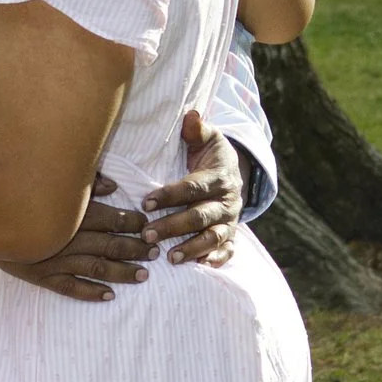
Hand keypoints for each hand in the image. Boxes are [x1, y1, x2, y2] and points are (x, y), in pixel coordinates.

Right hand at [0, 172, 155, 301]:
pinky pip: (71, 289)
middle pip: (110, 245)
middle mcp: (68, 239)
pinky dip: (91, 292)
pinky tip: (110, 295)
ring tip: (143, 275)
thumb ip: (82, 183)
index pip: (112, 220)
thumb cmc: (17, 195)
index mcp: (72, 215)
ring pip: (97, 268)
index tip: (147, 225)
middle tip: (155, 252)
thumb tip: (113, 186)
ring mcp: (56, 261)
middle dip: (135, 248)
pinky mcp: (43, 277)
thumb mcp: (49, 182)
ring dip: (122, 272)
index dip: (133, 223)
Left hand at [139, 111, 243, 266]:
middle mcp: (226, 202)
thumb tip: (190, 114)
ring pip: (213, 237)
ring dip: (192, 248)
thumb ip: (196, 129)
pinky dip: (216, 260)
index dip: (169, 195)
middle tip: (147, 234)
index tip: (145, 202)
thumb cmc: (211, 155)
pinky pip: (228, 251)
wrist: (235, 173)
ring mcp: (230, 221)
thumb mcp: (207, 138)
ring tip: (170, 257)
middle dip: (174, 226)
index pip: (192, 187)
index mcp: (217, 178)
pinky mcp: (232, 236)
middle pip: (200, 216)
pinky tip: (200, 267)